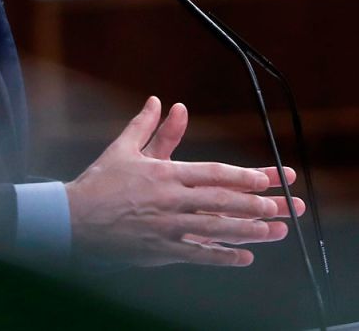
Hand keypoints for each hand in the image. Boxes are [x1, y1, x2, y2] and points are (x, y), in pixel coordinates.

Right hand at [65, 96, 302, 266]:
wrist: (72, 220)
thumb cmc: (98, 183)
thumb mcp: (123, 149)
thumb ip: (146, 126)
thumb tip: (160, 101)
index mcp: (165, 174)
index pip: (213, 174)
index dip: (242, 177)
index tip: (267, 178)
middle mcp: (171, 201)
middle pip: (223, 202)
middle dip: (258, 203)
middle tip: (286, 204)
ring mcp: (168, 228)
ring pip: (217, 229)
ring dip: (250, 230)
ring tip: (276, 230)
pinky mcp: (162, 251)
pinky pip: (199, 254)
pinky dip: (223, 256)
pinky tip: (245, 257)